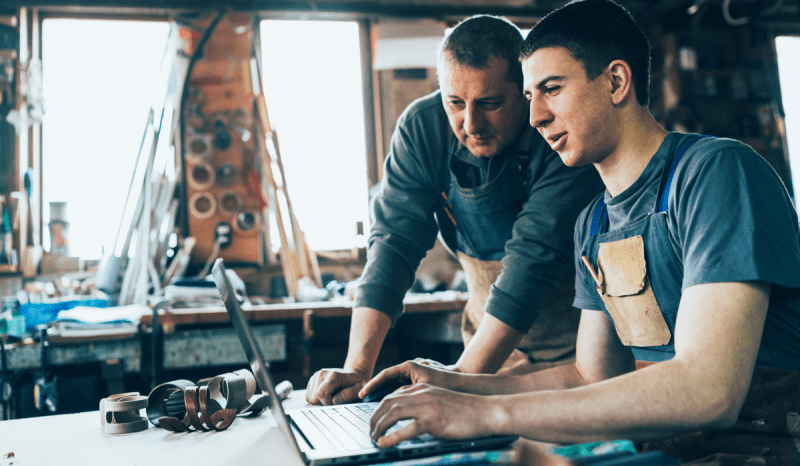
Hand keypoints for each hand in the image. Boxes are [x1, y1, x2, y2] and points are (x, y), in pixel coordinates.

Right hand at [306, 367, 369, 404]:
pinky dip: (317, 399)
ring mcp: (316, 376)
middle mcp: (322, 373)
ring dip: (320, 401)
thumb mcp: (358, 390)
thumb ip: (348, 395)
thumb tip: (334, 401)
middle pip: (314, 397)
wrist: (353, 375)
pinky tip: (327, 394)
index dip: (327, 404)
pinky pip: (309, 396)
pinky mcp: (313, 380)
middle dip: (324, 403)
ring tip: (332, 396)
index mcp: (333, 375)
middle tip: (335, 399)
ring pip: (310, 398)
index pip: (321, 393)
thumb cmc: (356, 384)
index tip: (336, 405)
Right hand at [358, 360, 459, 399]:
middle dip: (376, 390)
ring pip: (395, 385)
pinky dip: (396, 396)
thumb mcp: (422, 389)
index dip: (372, 385)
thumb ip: (405, 392)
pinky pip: (402, 388)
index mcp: (409, 366)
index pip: (385, 374)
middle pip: (388, 379)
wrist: (463, 383)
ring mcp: (414, 374)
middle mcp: (410, 367)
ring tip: (375, 406)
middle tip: (364, 400)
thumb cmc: (445, 383)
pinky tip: (392, 407)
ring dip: (385, 394)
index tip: (362, 393)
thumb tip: (391, 399)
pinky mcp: (418, 381)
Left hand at [369, 384, 493, 446]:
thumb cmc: (465, 410)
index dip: (378, 408)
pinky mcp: (434, 420)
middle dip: (374, 418)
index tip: (373, 421)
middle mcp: (422, 394)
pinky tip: (384, 444)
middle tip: (370, 432)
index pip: (392, 395)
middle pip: (388, 403)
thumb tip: (408, 418)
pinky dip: (392, 437)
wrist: (486, 411)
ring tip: (374, 439)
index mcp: (422, 389)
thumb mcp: (440, 400)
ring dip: (379, 427)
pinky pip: (407, 429)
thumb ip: (423, 404)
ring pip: (393, 413)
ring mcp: (427, 406)